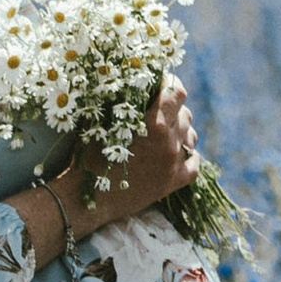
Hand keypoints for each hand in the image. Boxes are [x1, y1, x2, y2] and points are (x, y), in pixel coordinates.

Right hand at [77, 77, 198, 233]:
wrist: (87, 198)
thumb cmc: (90, 156)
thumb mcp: (104, 123)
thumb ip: (125, 103)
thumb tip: (134, 83)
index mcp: (153, 124)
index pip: (177, 93)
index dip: (170, 84)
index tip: (162, 83)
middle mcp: (168, 142)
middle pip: (185, 113)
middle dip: (173, 109)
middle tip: (157, 111)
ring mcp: (173, 163)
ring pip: (191, 136)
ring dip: (180, 130)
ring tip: (165, 133)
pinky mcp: (173, 182)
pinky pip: (194, 164)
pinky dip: (188, 156)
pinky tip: (178, 153)